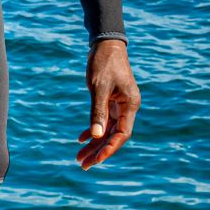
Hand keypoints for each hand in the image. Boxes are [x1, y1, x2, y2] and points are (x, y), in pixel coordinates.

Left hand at [75, 39, 139, 168]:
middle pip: (114, 135)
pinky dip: (92, 129)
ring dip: (94, 143)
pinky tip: (81, 139)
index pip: (122, 134)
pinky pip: (103, 120)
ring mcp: (120, 104)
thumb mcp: (98, 87)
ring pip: (107, 130)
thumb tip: (97, 136)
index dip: (109, 149)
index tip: (96, 160)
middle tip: (83, 165)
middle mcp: (127, 107)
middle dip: (99, 151)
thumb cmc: (104, 63)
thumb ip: (98, 111)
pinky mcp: (111, 100)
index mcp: (130, 104)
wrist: (105, 44)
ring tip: (79, 157)